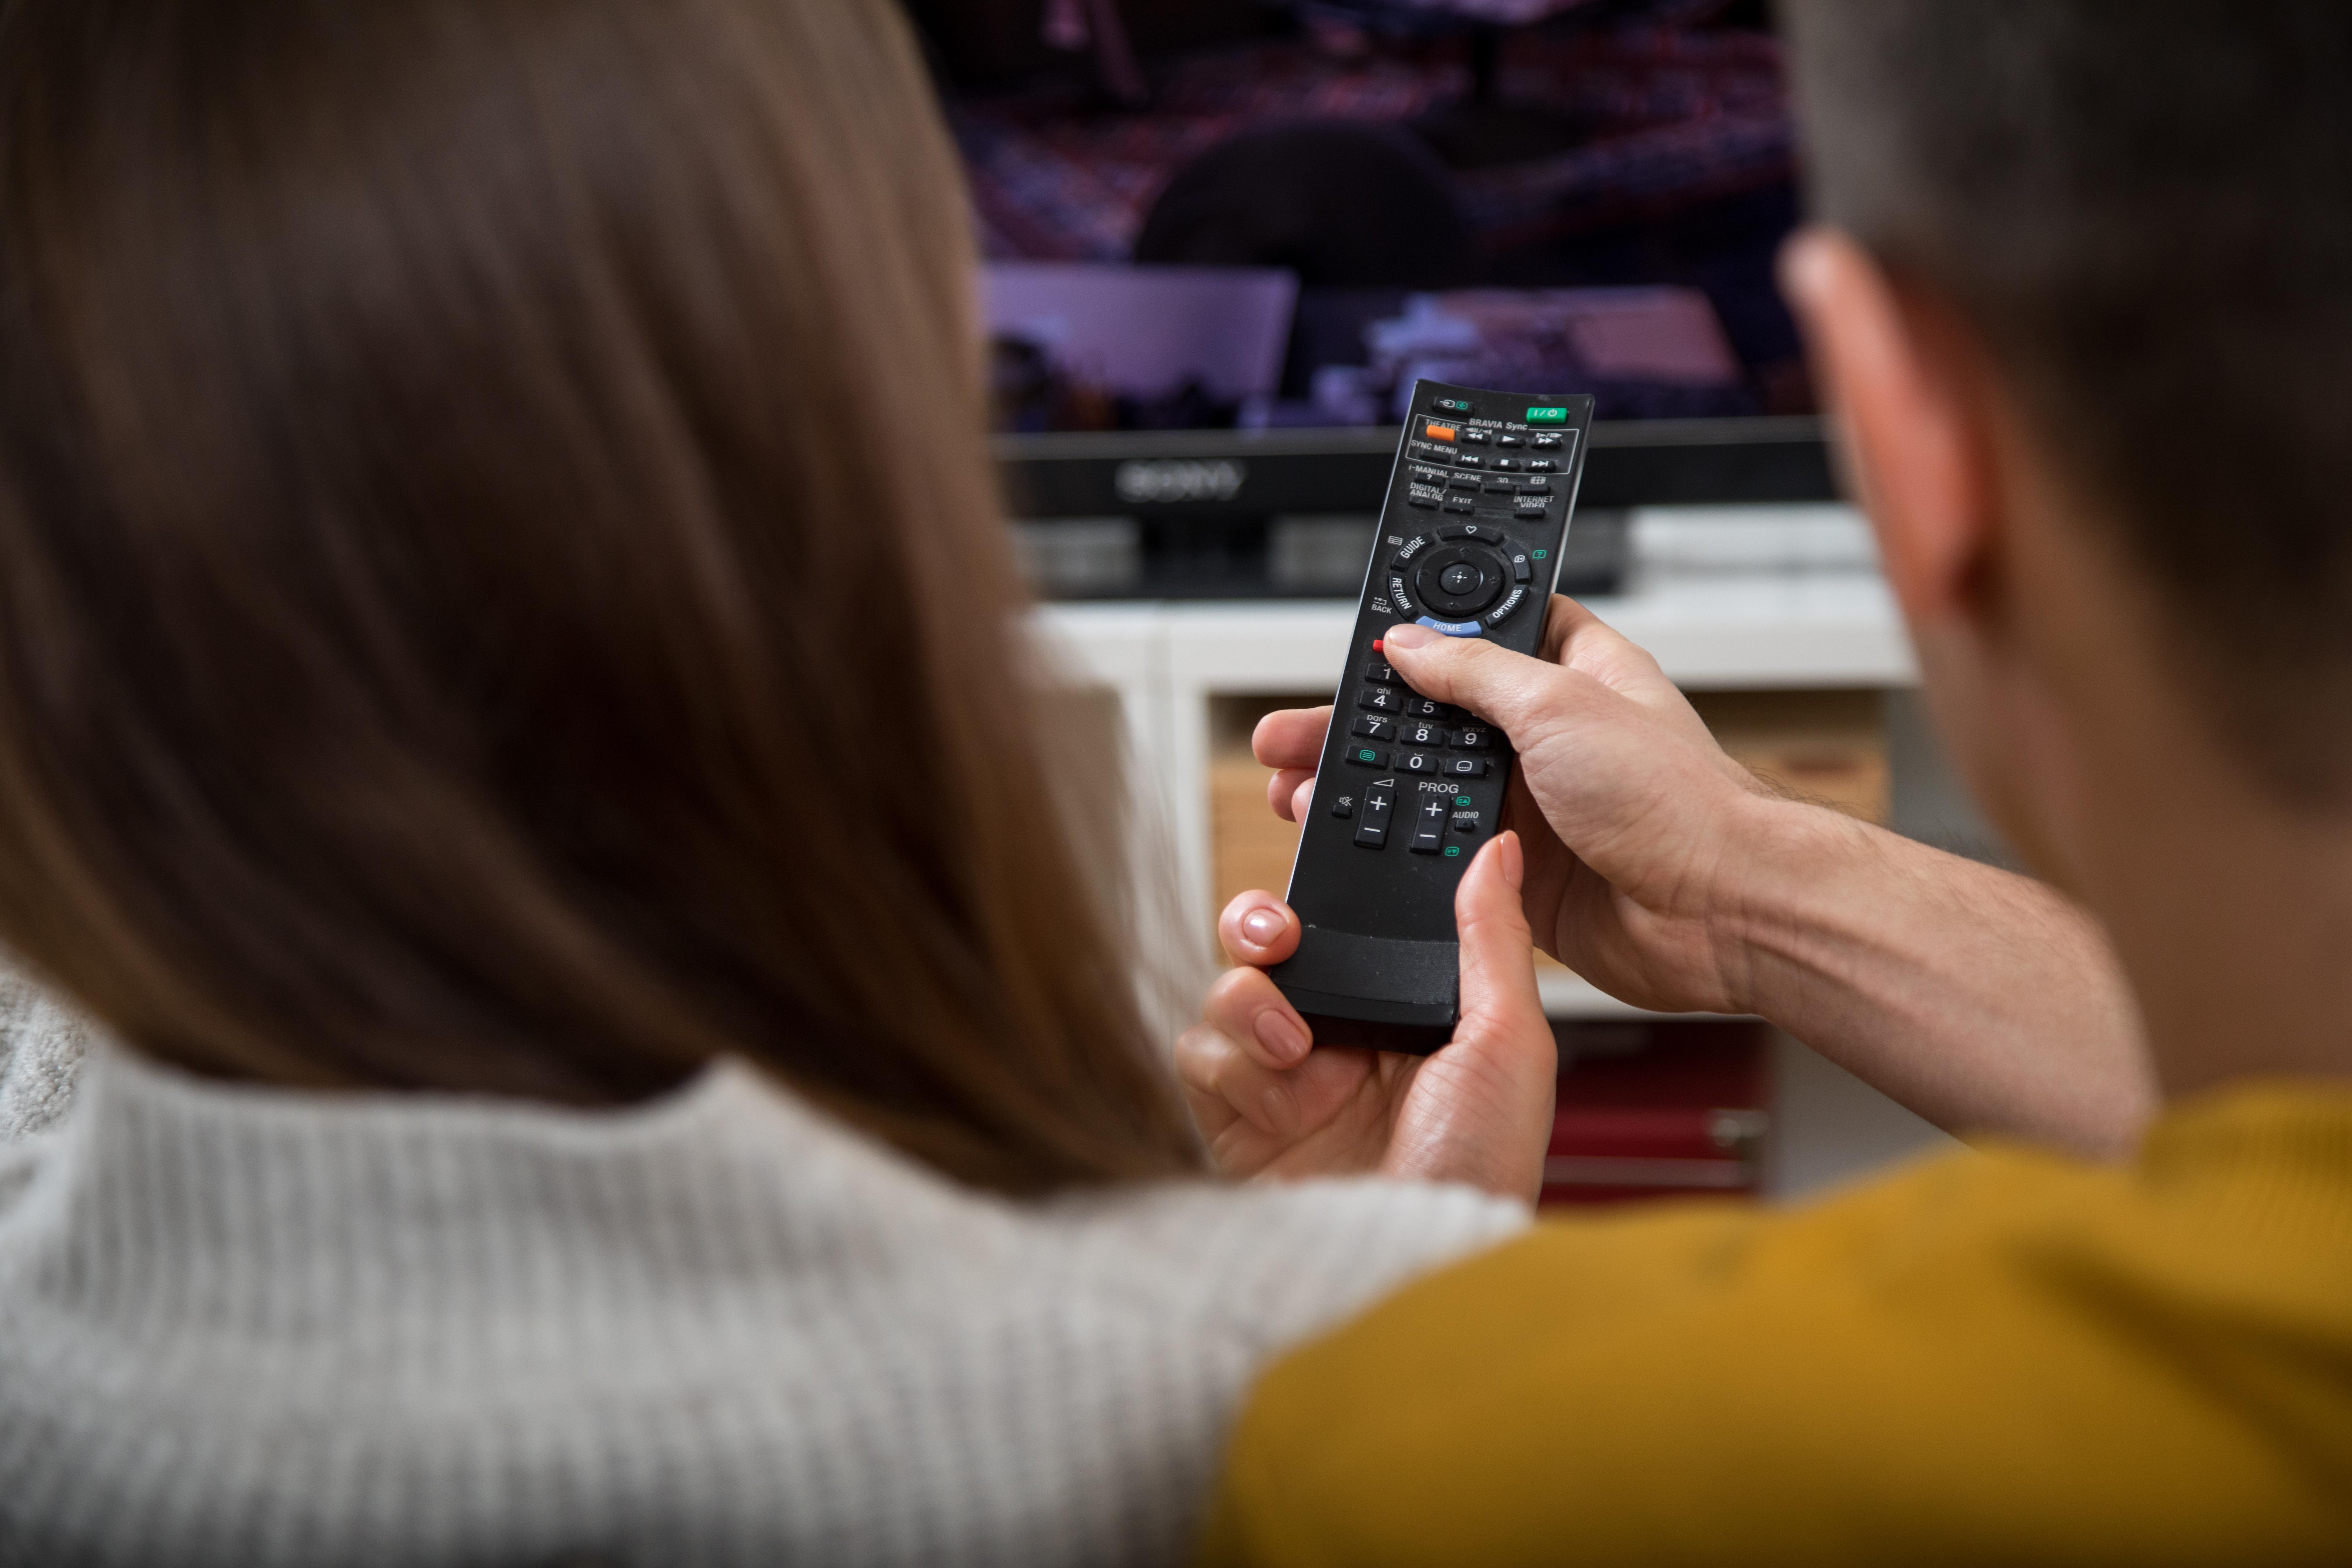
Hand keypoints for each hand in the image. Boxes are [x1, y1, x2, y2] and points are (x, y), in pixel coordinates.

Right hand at [1176, 832, 1557, 1202]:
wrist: (1415, 1264)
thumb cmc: (1479, 1169)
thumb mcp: (1509, 1041)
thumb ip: (1494, 937)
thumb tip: (1498, 851)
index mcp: (1404, 1014)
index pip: (1350, 929)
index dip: (1327, 893)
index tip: (1323, 868)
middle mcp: (1339, 1041)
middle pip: (1272, 946)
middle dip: (1262, 924)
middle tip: (1282, 937)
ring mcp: (1283, 1082)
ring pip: (1228, 990)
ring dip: (1251, 1003)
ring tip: (1297, 1049)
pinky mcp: (1235, 1121)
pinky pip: (1197, 1054)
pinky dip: (1230, 1066)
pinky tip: (1279, 1104)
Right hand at [1255, 597, 1784, 1016]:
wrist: (1724, 912)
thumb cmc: (1679, 800)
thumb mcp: (1558, 703)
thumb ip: (1472, 673)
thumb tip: (1409, 643)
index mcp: (1574, 673)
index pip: (1484, 633)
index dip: (1423, 635)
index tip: (1363, 647)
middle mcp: (1550, 739)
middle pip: (1434, 720)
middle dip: (1362, 727)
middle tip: (1295, 733)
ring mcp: (1534, 809)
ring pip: (1426, 791)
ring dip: (1363, 791)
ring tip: (1298, 791)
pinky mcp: (1521, 877)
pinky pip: (1440, 858)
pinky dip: (1394, 852)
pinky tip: (1348, 846)